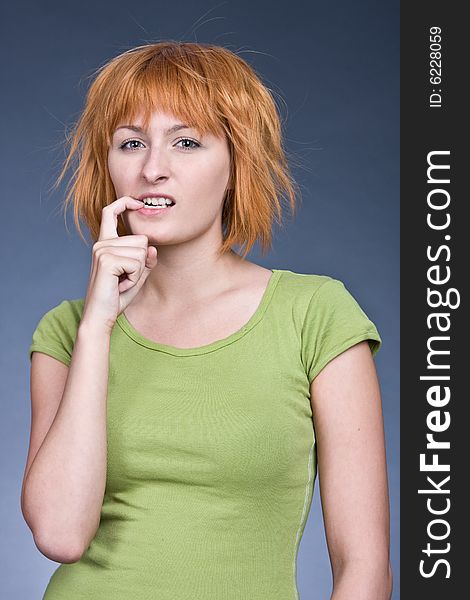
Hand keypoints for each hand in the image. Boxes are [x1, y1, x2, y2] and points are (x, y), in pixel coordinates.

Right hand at [81, 197, 157, 331]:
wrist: (100, 317)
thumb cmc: (116, 297)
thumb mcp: (136, 277)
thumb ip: (145, 262)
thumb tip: (152, 249)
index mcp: (105, 243)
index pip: (111, 212)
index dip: (125, 203)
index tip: (138, 202)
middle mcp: (101, 243)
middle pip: (142, 240)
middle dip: (141, 263)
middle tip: (124, 279)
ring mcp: (102, 250)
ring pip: (141, 252)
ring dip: (138, 273)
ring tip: (121, 283)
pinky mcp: (107, 260)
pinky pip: (137, 264)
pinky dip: (135, 278)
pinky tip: (121, 285)